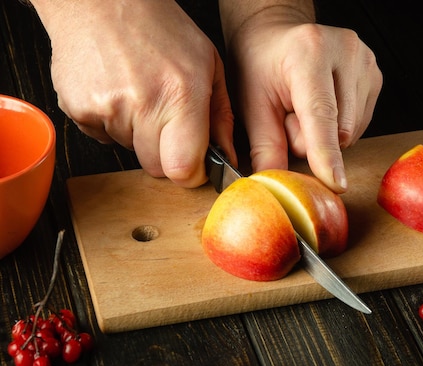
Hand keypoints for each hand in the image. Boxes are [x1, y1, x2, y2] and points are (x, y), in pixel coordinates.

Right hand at [33, 0, 235, 186]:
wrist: (101, 0)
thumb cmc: (160, 28)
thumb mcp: (208, 64)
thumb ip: (221, 116)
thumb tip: (227, 157)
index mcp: (181, 94)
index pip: (183, 169)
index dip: (191, 173)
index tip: (194, 164)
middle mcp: (142, 104)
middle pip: (156, 168)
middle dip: (166, 154)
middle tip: (166, 120)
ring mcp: (106, 108)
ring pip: (130, 151)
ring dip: (139, 134)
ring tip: (139, 93)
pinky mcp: (78, 109)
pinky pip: (102, 137)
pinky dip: (112, 123)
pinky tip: (117, 92)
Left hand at [226, 11, 381, 192]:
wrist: (276, 33)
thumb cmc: (260, 66)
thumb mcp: (252, 103)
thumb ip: (265, 146)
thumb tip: (273, 183)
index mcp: (309, 51)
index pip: (321, 114)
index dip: (327, 153)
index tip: (335, 183)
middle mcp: (345, 52)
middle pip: (338, 130)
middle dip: (311, 141)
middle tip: (288, 117)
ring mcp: (365, 62)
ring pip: (352, 132)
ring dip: (327, 135)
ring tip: (305, 110)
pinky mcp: (375, 75)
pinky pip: (360, 125)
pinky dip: (339, 127)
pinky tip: (325, 107)